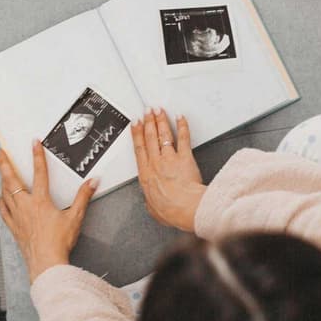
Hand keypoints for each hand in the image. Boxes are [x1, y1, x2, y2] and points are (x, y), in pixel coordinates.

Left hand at [0, 141, 97, 282]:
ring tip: (0, 169)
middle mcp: (26, 206)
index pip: (40, 172)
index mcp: (41, 201)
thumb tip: (93, 182)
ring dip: (2, 179)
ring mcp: (17, 217)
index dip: (37, 155)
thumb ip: (83, 197)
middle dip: (5, 163)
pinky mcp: (14, 228)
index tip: (34, 142)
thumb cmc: (59, 242)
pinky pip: (4, 211)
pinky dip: (1, 202)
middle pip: (12, 179)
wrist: (46, 263)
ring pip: (5, 193)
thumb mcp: (76, 217)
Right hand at [132, 108, 206, 231]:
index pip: (139, 149)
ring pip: (163, 135)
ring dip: (160, 120)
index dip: (136, 134)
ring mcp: (170, 159)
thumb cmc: (170, 210)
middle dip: (148, 122)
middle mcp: (156, 163)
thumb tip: (151, 203)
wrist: (184, 208)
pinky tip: (180, 118)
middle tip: (147, 112)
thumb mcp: (154, 209)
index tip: (135, 124)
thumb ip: (151, 203)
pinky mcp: (185, 157)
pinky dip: (182, 126)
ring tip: (159, 111)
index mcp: (146, 175)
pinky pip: (183, 138)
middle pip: (149, 137)